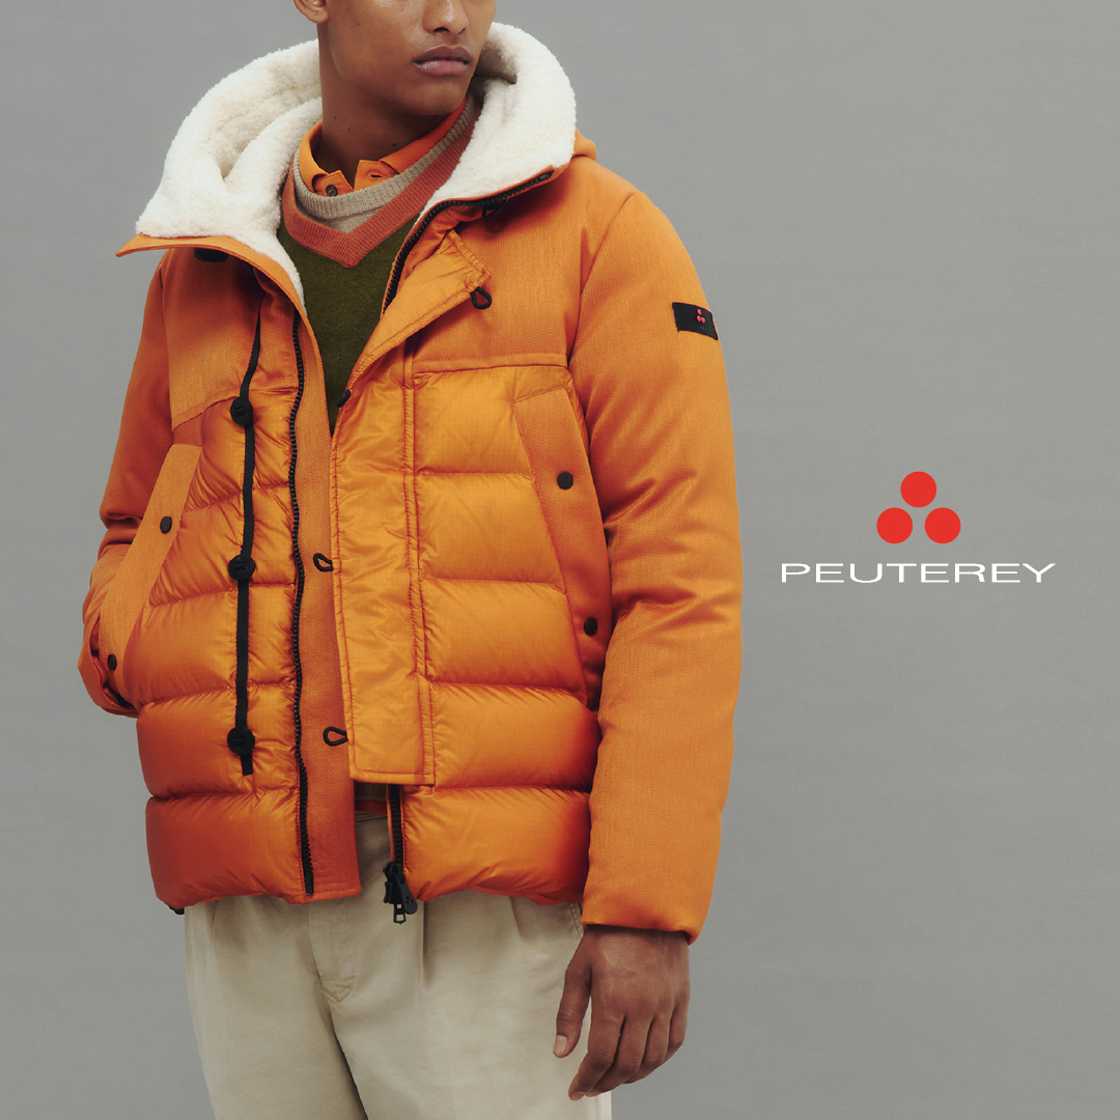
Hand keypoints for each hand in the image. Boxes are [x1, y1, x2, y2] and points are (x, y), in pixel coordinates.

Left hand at [554, 923, 689, 1099]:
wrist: (644, 907)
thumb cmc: (607, 936)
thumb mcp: (578, 969)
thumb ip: (569, 1013)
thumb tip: (561, 1052)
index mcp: (613, 999)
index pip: (601, 1056)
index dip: (587, 1079)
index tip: (577, 1089)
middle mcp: (643, 1006)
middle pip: (627, 1064)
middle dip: (607, 1082)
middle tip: (593, 1086)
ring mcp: (665, 1004)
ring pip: (652, 1058)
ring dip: (632, 1076)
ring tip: (615, 1077)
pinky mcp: (681, 999)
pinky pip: (674, 1042)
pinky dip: (659, 1059)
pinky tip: (644, 1061)